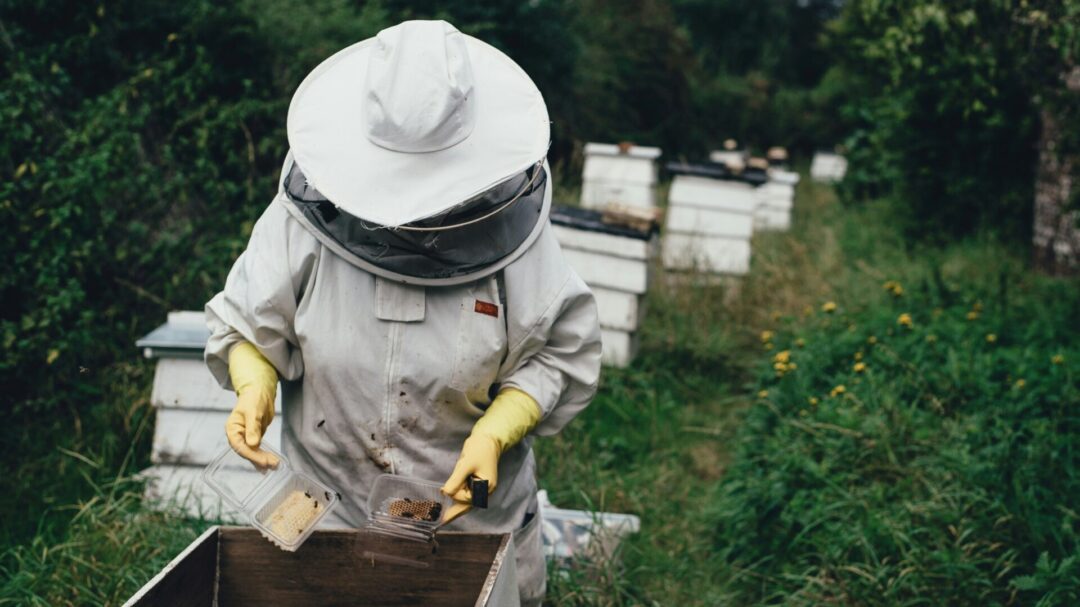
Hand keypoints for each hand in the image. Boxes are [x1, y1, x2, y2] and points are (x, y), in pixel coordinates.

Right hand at [225, 342, 278, 468]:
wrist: (260, 392)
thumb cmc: (254, 398)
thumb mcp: (253, 412)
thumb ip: (253, 428)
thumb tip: (252, 444)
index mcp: (232, 429)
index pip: (239, 446)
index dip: (251, 455)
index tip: (263, 461)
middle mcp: (238, 435)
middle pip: (247, 452)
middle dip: (259, 459)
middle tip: (272, 464)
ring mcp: (246, 437)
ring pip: (253, 452)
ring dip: (263, 460)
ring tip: (275, 466)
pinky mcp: (254, 438)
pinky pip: (258, 450)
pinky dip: (264, 456)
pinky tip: (271, 463)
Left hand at [440, 434, 499, 523]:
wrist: (487, 439)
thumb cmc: (479, 450)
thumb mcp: (466, 465)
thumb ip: (456, 480)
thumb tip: (446, 493)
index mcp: (486, 487)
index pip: (468, 498)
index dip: (455, 495)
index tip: (443, 490)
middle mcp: (485, 490)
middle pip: (468, 503)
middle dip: (456, 511)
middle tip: (443, 521)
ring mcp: (482, 487)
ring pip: (467, 499)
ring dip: (456, 502)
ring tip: (444, 511)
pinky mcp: (477, 482)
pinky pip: (467, 493)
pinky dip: (459, 496)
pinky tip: (451, 503)